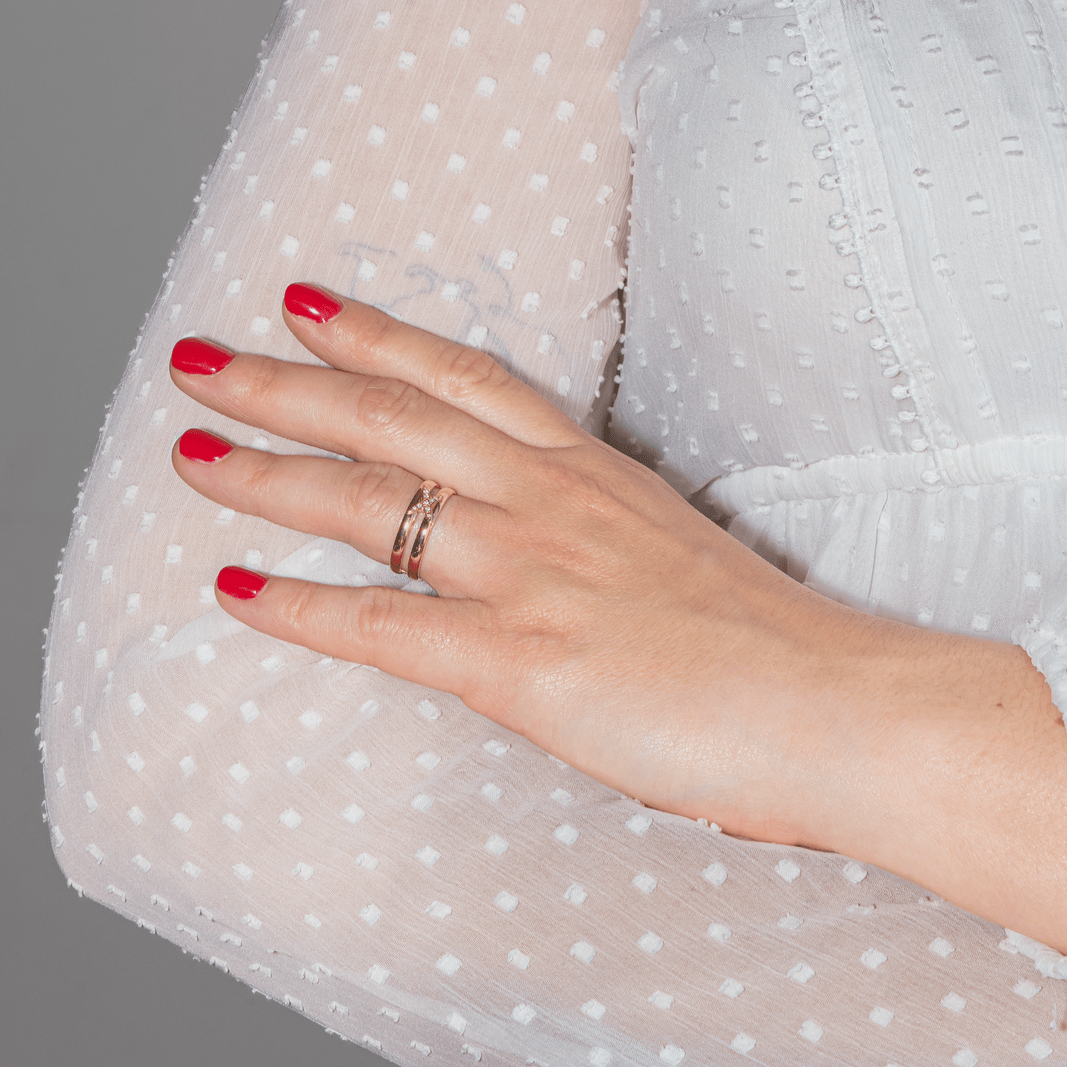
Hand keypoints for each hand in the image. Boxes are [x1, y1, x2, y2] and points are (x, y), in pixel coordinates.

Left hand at [170, 284, 1066, 949]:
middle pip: (394, 418)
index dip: (378, 337)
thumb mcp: (668, 552)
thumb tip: (545, 559)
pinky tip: (236, 592)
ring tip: (191, 452)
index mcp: (589, 474)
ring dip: (269, 473)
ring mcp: (532, 574)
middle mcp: (549, 502)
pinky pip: (384, 626)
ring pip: (372, 500)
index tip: (312, 307)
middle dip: (289, 384)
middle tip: (207, 361)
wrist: (839, 706)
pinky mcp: (525, 662)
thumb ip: (596, 539)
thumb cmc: (768, 641)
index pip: (465, 378)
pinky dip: (301, 609)